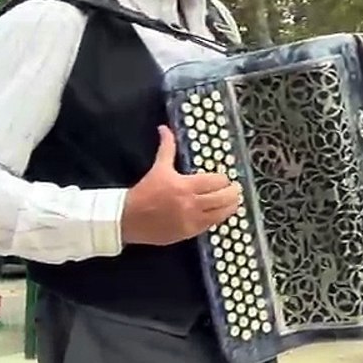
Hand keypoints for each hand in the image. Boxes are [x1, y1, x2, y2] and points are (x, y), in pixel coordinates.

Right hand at [120, 126, 242, 245]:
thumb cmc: (145, 192)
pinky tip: (219, 214)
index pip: (217, 181)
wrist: (128, 218)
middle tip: (235, 189)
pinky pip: (211, 226)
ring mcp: (192, 220)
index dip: (224, 179)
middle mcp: (191, 204)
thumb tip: (164, 129)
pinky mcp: (189, 233)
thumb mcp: (158, 167)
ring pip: (221, 214)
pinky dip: (218, 219)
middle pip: (224, 198)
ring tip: (234, 202)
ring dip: (230, 207)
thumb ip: (166, 147)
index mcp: (185, 186)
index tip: (225, 178)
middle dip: (232, 193)